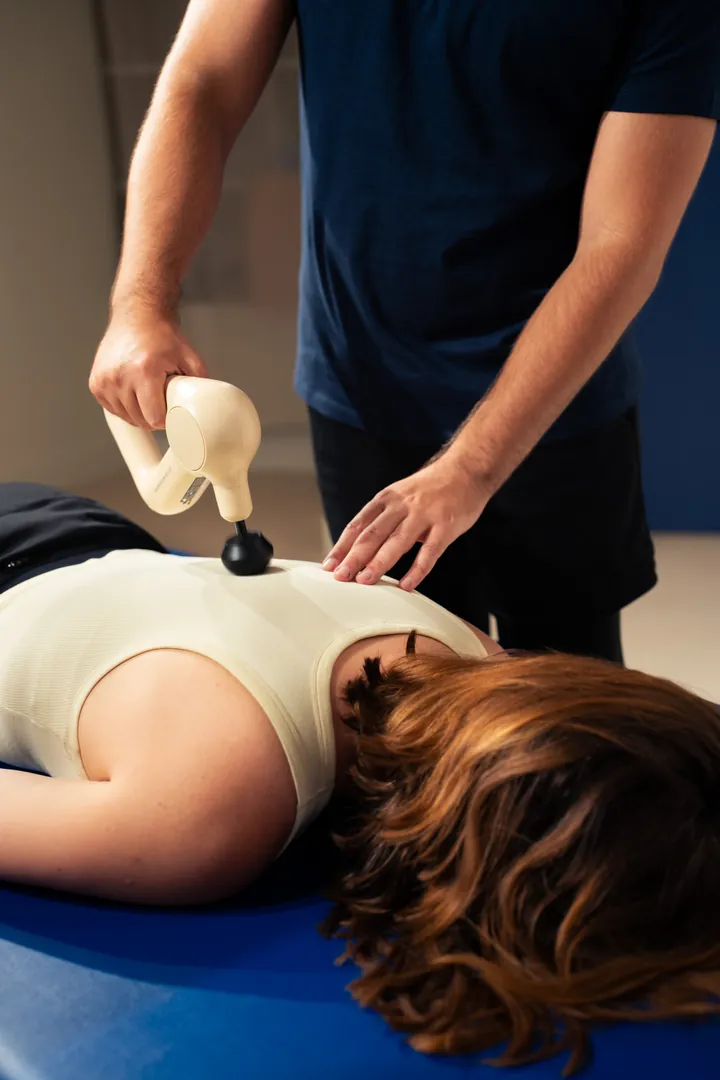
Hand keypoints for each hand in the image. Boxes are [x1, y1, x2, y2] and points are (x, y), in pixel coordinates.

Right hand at [89, 313, 207, 428]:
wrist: (137, 316)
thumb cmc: (160, 335)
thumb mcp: (189, 358)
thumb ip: (200, 383)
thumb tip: (207, 405)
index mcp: (144, 372)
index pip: (154, 419)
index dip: (165, 420)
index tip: (170, 412)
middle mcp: (120, 377)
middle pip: (140, 421)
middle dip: (153, 416)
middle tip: (161, 400)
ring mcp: (105, 381)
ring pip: (125, 417)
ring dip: (138, 413)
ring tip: (147, 393)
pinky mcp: (96, 383)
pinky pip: (112, 409)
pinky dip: (124, 406)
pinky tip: (133, 392)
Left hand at [323, 452, 489, 590]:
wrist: (467, 470)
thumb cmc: (431, 489)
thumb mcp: (400, 496)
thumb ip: (383, 519)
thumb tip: (358, 548)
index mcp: (386, 499)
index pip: (358, 525)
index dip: (342, 547)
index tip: (329, 566)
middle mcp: (402, 506)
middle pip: (372, 534)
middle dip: (354, 557)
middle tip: (341, 577)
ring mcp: (424, 515)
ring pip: (397, 542)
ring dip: (379, 563)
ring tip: (365, 581)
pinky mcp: (446, 525)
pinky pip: (429, 552)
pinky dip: (417, 570)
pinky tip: (407, 585)